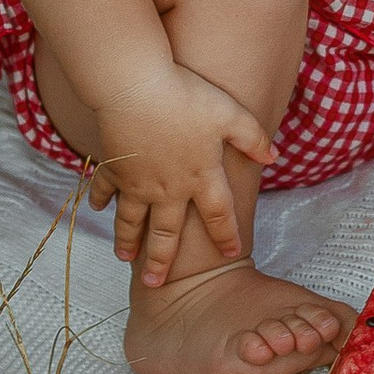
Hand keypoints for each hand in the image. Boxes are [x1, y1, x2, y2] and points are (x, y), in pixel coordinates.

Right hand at [82, 66, 275, 285]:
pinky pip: (105, 188)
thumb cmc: (188, 98)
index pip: (219, 215)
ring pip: (131, 221)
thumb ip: (254, 138)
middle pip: (166, 232)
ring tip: (125, 259)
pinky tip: (98, 209)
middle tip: (154, 285)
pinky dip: (101, 199)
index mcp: (201, 177)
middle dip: (161, 260)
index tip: (231, 253)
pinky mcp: (114, 167)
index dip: (227, 235)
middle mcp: (168, 188)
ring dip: (128, 241)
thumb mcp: (230, 114)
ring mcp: (138, 181)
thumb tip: (274, 156)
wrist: (137, 88)